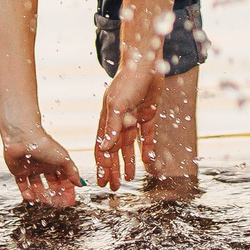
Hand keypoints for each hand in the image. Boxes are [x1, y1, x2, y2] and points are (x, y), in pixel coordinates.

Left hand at [1, 124, 82, 207]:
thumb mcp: (63, 159)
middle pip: (51, 184)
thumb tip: (81, 184)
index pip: (64, 179)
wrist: (22, 138)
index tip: (70, 202)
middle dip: (55, 195)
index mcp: (56, 162)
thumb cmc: (44, 144)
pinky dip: (26, 193)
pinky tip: (31, 199)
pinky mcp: (19, 171)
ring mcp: (31, 169)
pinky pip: (23, 185)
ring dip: (41, 196)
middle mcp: (44, 166)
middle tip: (57, 205)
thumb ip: (72, 172)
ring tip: (45, 203)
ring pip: (38, 186)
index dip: (68, 191)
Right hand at [94, 62, 161, 191]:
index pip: (102, 146)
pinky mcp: (148, 114)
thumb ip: (112, 127)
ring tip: (128, 178)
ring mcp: (133, 118)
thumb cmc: (128, 81)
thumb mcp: (118, 104)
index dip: (101, 164)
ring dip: (128, 162)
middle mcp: (118, 120)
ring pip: (129, 146)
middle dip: (114, 168)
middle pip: (115, 150)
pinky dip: (146, 148)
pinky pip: (146, 136)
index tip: (101, 181)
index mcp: (107, 118)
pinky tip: (147, 161)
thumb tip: (105, 148)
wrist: (147, 63)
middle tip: (114, 187)